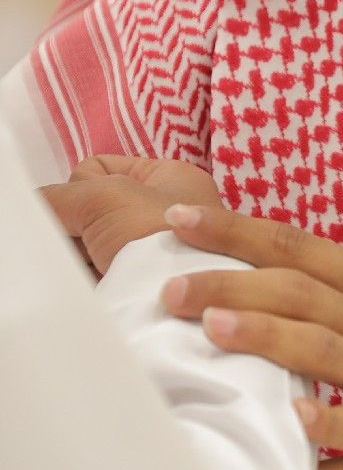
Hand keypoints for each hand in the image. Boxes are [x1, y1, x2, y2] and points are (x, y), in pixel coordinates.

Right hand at [41, 155, 223, 276]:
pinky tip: (93, 283)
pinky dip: (88, 278)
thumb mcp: (103, 197)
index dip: (81, 186)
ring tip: (91, 265)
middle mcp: (165, 210)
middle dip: (79, 226)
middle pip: (91, 209)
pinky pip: (97, 274)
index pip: (99, 167)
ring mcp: (153, 250)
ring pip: (90, 243)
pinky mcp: (141, 285)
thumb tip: (33, 204)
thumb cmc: (154, 233)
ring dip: (81, 254)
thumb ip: (59, 196)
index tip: (89, 208)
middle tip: (85, 241)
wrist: (182, 302)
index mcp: (170, 177)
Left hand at [161, 150, 342, 469]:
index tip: (181, 220)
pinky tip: (285, 418)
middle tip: (164, 282)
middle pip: (297, 296)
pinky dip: (326, 426)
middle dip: (227, 284)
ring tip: (208, 326)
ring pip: (318, 354)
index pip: (303, 246)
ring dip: (263, 338)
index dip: (237, 231)